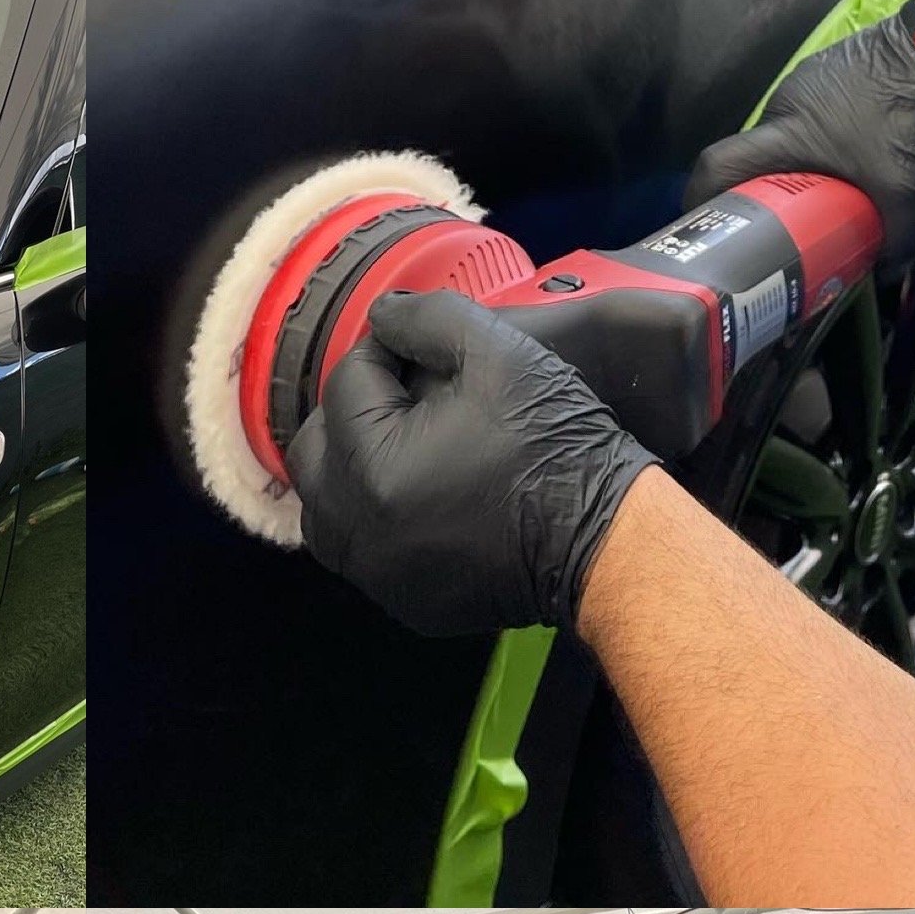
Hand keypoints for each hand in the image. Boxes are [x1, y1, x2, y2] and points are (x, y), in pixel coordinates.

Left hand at [286, 290, 655, 636]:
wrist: (601, 536)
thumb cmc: (555, 444)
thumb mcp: (499, 352)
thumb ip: (428, 317)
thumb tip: (382, 314)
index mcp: (374, 468)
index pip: (344, 384)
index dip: (384, 354)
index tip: (419, 353)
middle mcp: (360, 530)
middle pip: (314, 449)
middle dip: (350, 410)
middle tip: (401, 395)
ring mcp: (376, 573)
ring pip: (323, 506)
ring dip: (348, 466)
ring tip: (401, 442)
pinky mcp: (399, 599)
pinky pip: (357, 550)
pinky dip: (371, 517)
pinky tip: (415, 492)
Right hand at [685, 0, 914, 270]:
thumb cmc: (912, 119)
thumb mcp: (908, 191)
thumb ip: (901, 240)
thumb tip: (886, 272)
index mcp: (785, 136)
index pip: (718, 166)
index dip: (698, 197)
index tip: (702, 222)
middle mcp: (782, 106)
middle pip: (750, 156)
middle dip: (755, 189)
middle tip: (772, 219)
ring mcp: (803, 80)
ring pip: (780, 134)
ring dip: (790, 163)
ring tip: (816, 186)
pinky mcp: (826, 66)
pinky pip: (807, 110)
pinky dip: (817, 134)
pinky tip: (845, 148)